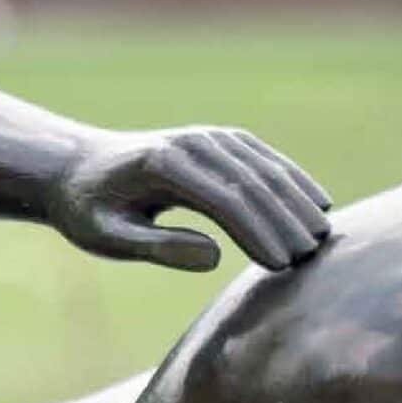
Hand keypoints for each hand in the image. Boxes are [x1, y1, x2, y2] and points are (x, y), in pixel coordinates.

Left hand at [51, 126, 330, 272]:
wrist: (80, 166)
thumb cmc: (90, 210)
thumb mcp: (108, 237)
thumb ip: (157, 247)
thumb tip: (215, 257)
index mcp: (163, 164)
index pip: (224, 200)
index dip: (257, 232)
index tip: (281, 265)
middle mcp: (193, 142)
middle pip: (253, 183)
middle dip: (286, 221)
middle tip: (312, 260)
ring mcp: (212, 137)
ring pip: (267, 169)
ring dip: (298, 203)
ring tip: (321, 242)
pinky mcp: (224, 140)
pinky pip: (267, 160)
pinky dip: (295, 182)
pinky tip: (320, 206)